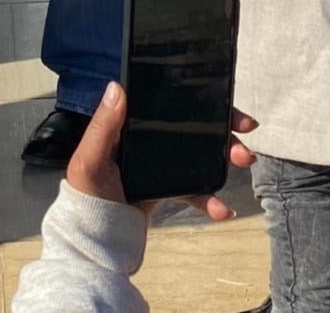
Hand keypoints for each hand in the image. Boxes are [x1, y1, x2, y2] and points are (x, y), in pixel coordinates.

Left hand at [67, 81, 257, 220]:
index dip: (198, 98)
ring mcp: (160, 163)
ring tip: (242, 162)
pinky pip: (194, 188)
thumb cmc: (85, 197)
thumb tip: (117, 87)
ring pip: (199, 154)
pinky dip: (209, 198)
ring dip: (224, 157)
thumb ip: (104, 126)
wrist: (93, 241)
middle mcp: (147, 138)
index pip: (168, 103)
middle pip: (192, 126)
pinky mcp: (166, 186)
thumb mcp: (90, 159)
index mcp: (130, 124)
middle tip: (244, 133)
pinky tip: (222, 209)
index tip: (224, 101)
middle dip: (222, 128)